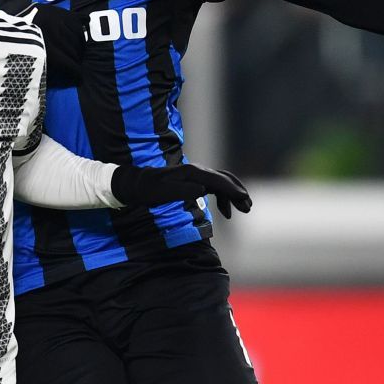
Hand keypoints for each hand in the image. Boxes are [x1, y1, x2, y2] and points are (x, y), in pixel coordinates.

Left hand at [110, 163, 253, 215]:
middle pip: (224, 179)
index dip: (233, 190)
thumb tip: (202, 190)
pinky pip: (214, 188)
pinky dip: (223, 198)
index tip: (245, 200)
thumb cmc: (148, 190)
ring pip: (221, 183)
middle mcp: (196, 171)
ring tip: (243, 210)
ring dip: (233, 196)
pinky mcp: (193, 182)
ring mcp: (196, 176)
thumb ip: (182, 191)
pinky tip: (225, 212)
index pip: (218, 180)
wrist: (135, 185)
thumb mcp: (163, 193)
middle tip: (248, 207)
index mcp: (192, 172)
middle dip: (238, 192)